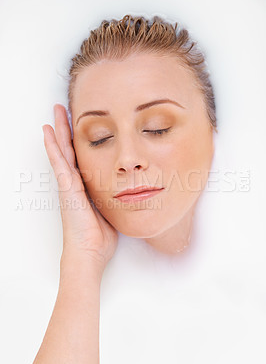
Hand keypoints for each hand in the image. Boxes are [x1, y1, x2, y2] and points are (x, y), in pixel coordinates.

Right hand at [42, 104, 117, 272]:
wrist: (89, 253)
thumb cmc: (100, 237)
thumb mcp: (111, 210)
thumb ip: (115, 198)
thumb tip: (130, 192)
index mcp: (85, 187)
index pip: (82, 157)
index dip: (80, 141)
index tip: (82, 125)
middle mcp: (74, 183)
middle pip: (70, 149)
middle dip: (68, 129)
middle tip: (65, 110)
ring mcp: (68, 184)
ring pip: (62, 150)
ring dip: (59, 130)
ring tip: (57, 112)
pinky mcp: (66, 188)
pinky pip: (58, 162)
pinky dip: (53, 146)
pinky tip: (48, 131)